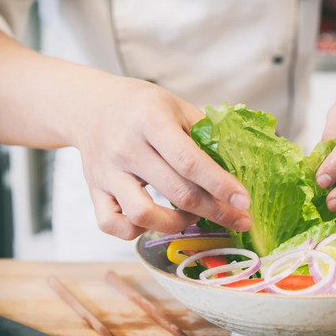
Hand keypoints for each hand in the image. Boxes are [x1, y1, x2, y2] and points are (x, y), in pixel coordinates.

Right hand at [72, 78, 251, 239]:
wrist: (91, 105)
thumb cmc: (141, 106)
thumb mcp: (177, 106)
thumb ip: (205, 134)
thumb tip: (238, 165)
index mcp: (151, 120)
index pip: (189, 161)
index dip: (220, 185)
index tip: (244, 203)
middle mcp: (127, 148)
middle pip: (177, 192)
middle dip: (215, 212)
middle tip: (238, 219)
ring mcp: (107, 172)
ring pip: (143, 215)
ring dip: (177, 224)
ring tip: (191, 216)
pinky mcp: (94, 190)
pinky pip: (112, 225)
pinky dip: (136, 231)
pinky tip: (155, 221)